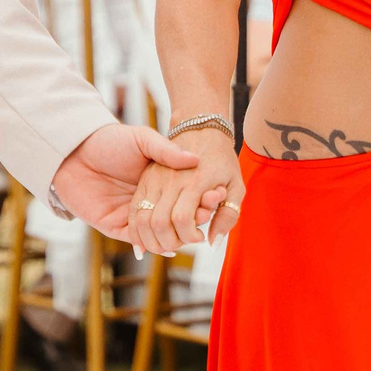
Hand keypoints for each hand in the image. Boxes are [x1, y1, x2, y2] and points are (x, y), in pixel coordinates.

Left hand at [50, 122, 200, 243]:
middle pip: (175, 217)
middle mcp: (147, 200)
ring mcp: (131, 214)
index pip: (184, 195)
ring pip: (159, 233)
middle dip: (194, 218)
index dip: (201, 197)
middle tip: (208, 214)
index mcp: (156, 181)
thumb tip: (195, 159)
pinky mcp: (114, 225)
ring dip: (176, 235)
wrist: (72, 150)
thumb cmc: (108, 141)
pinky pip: (136, 241)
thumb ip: (166, 150)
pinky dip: (152, 245)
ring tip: (192, 232)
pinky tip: (169, 245)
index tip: (216, 194)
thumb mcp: (142, 139)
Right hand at [126, 128, 243, 256]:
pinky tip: (148, 239)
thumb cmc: (222, 159)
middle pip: (159, 223)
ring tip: (167, 242)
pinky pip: (134, 211)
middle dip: (170, 241)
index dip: (188, 236)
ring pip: (142, 219)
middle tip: (182, 242)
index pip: (182, 219)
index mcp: (195, 182)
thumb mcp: (236, 185)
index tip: (199, 237)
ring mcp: (154, 180)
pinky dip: (137, 230)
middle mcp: (171, 182)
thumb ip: (228, 216)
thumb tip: (212, 243)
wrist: (200, 127)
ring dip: (152, 239)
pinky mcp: (144, 181)